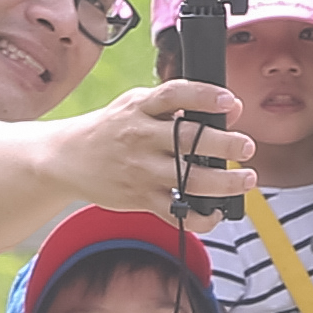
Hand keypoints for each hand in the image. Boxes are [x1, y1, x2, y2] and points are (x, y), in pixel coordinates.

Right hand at [62, 78, 242, 219]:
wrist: (67, 158)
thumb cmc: (111, 129)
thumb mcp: (135, 106)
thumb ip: (176, 105)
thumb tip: (228, 108)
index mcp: (139, 108)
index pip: (174, 95)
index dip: (204, 96)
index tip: (230, 102)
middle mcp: (140, 138)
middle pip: (189, 140)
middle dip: (225, 144)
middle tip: (246, 146)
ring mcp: (141, 170)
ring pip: (190, 180)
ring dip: (224, 183)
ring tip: (245, 180)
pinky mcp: (140, 198)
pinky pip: (177, 213)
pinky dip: (201, 217)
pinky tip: (215, 211)